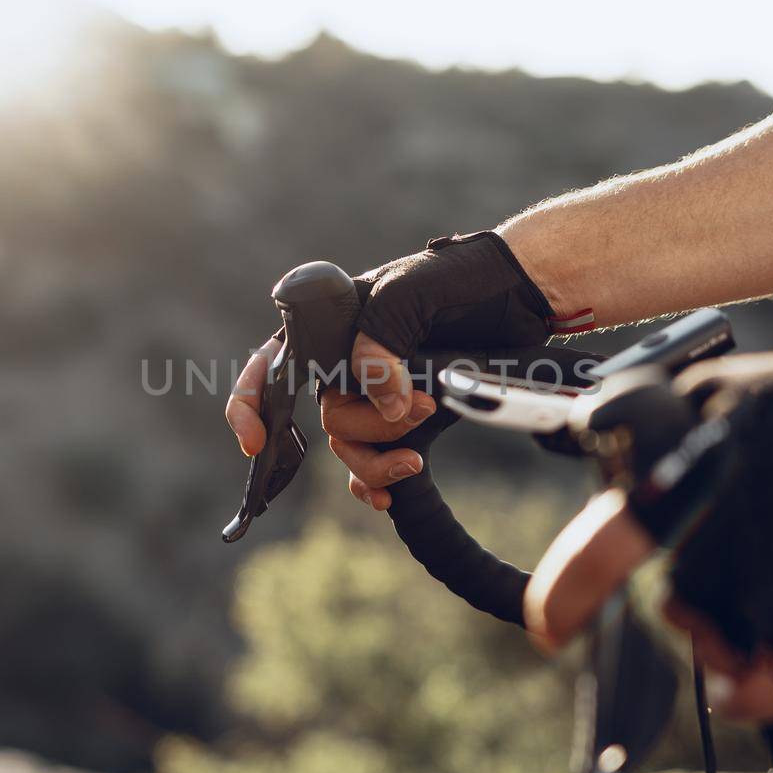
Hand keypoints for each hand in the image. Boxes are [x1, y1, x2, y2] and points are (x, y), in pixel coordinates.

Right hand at [227, 231, 560, 508]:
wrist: (523, 295)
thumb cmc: (465, 277)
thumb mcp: (415, 291)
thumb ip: (382, 337)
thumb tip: (382, 401)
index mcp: (333, 324)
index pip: (269, 363)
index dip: (250, 404)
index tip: (256, 443)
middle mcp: (346, 362)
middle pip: (326, 417)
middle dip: (366, 427)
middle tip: (421, 406)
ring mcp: (376, 393)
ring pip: (349, 446)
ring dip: (376, 461)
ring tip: (416, 458)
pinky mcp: (407, 419)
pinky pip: (373, 462)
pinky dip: (376, 484)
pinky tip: (391, 495)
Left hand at [524, 344, 772, 723]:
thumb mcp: (719, 390)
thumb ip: (645, 426)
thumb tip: (584, 447)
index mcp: (679, 481)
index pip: (597, 554)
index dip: (564, 598)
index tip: (551, 627)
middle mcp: (710, 549)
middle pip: (662, 603)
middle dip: (685, 583)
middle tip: (743, 538)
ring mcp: (761, 601)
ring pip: (708, 640)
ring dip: (727, 620)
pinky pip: (757, 691)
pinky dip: (756, 682)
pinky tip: (766, 652)